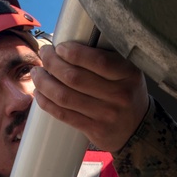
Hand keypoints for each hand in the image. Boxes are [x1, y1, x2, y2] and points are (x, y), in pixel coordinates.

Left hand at [32, 42, 148, 151]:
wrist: (139, 129)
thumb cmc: (126, 92)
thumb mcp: (127, 72)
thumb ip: (105, 58)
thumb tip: (66, 46)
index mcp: (128, 74)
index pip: (98, 61)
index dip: (73, 53)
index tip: (60, 47)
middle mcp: (119, 95)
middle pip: (74, 78)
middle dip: (52, 63)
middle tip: (44, 54)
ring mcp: (106, 115)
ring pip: (65, 97)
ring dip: (44, 83)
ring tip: (37, 73)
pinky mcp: (95, 130)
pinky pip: (64, 115)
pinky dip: (47, 103)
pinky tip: (40, 93)